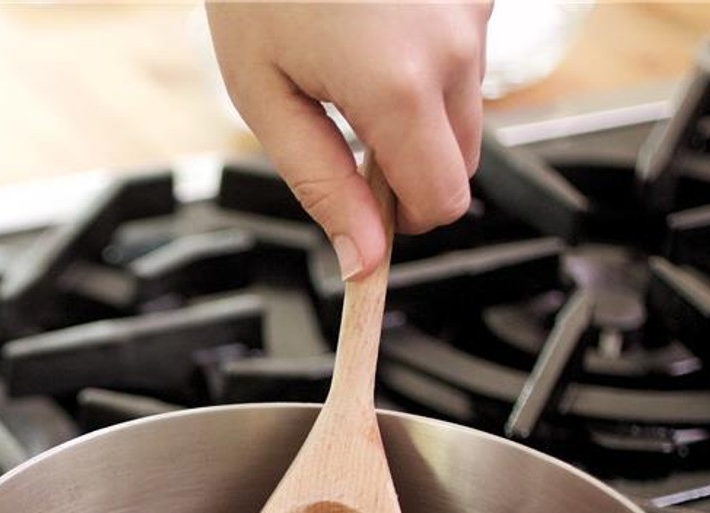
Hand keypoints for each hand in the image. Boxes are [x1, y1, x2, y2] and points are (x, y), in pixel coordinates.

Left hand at [206, 1, 490, 276]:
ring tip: (349, 67)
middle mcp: (455, 47)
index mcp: (399, 87)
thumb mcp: (267, 98)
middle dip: (409, 171)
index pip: (442, 201)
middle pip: (461, 164)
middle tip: (344, 139)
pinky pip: (464, 57)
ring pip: (464, 111)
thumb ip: (321, 185)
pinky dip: (427, 64)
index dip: (402, 221)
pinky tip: (375, 31)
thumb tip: (361, 259)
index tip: (368, 217)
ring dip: (417, 114)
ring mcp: (475, 10)